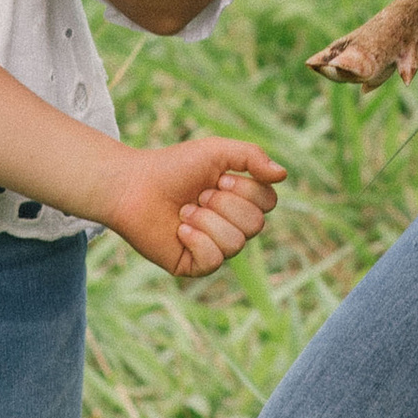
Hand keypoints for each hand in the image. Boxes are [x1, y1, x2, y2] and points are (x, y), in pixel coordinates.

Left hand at [105, 136, 286, 278]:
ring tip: (184, 211)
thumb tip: (283, 174)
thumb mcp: (216, 151)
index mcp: (241, 200)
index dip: (244, 189)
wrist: (133, 186)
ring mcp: (215, 247)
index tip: (217, 178)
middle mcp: (232, 225)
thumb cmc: (174, 166)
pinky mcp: (195, 265)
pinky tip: (179, 229)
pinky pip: (214, 260)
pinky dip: (196, 239)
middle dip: (224, 204)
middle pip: (255, 224)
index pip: (268, 202)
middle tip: (199, 195)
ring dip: (206, 220)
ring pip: (235, 243)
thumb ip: (252, 156)